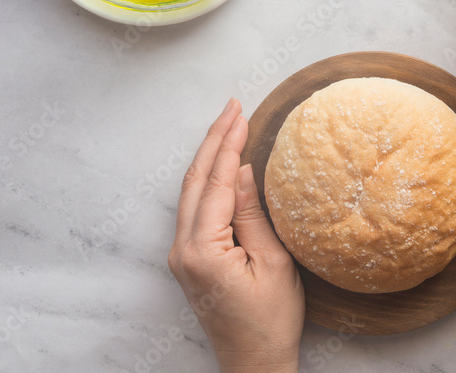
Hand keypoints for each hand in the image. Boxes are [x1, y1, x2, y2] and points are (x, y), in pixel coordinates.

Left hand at [168, 99, 304, 372]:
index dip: (228, 143)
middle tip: (233, 107)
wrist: (253, 363)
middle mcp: (182, 249)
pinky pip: (195, 206)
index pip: (215, 182)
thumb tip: (239, 171)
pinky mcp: (189, 258)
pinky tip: (221, 164)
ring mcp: (182, 254)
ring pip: (191, 191)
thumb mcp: (273, 264)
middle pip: (195, 180)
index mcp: (202, 250)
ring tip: (229, 125)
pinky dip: (208, 179)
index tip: (240, 112)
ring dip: (209, 156)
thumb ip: (251, 215)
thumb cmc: (270, 322)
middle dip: (214, 139)